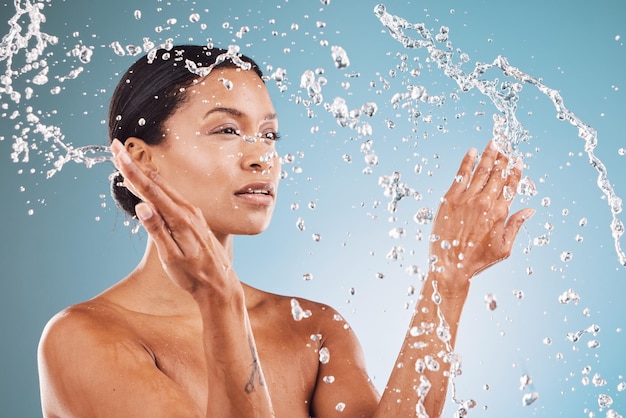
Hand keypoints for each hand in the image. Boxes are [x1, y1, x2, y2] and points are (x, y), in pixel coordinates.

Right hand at [111, 139, 238, 297]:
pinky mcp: (194, 218)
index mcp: (180, 219)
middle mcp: (188, 211)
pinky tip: (150, 183)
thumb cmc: (193, 275)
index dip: (131, 170)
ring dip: (145, 172)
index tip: (117, 152)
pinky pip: (172, 196)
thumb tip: (142, 206)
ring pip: (165, 188)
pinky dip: (157, 185)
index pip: (150, 190)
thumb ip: (157, 230)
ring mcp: (193, 213)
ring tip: (128, 158)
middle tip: (117, 147)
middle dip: (135, 164)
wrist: (219, 284)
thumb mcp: (171, 257)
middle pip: (156, 183)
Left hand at [430, 141, 534, 292]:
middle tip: (505, 146)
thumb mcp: (504, 248)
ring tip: (493, 144)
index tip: (518, 160)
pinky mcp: (450, 199)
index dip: (515, 171)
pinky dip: (467, 162)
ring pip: (481, 171)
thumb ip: (516, 226)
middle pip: (497, 174)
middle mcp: (484, 202)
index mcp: (500, 213)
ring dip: (488, 155)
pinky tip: (472, 152)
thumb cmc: (477, 260)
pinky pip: (460, 175)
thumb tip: (530, 210)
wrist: (449, 266)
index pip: (511, 185)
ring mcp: (466, 199)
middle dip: (502, 159)